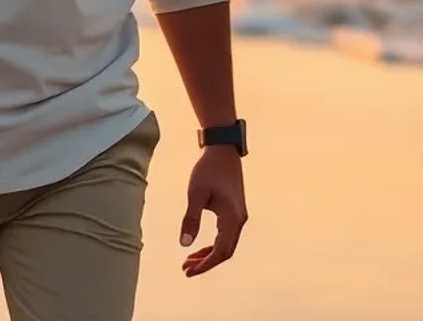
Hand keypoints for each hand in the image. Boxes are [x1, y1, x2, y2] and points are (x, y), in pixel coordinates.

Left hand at [179, 146, 246, 276]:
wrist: (222, 151)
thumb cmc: (207, 170)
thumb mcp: (195, 195)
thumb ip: (190, 220)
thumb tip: (184, 244)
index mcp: (232, 219)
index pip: (220, 252)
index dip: (205, 265)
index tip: (188, 271)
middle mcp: (239, 221)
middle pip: (225, 252)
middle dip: (206, 262)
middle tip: (185, 269)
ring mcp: (238, 216)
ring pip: (226, 244)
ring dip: (209, 254)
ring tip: (189, 261)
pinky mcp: (234, 211)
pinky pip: (225, 235)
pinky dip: (213, 244)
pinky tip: (199, 246)